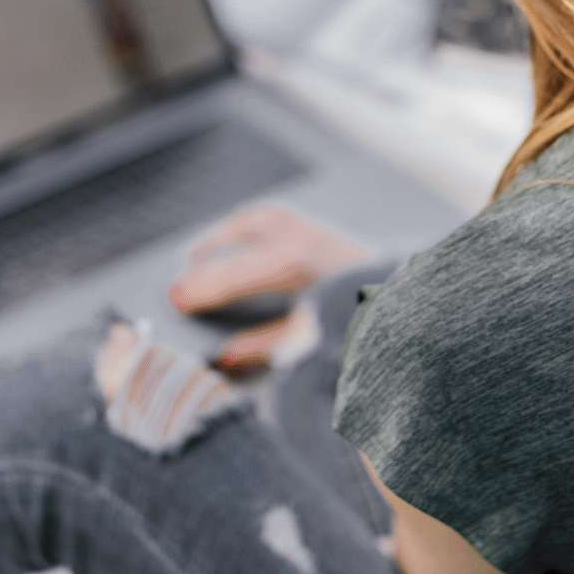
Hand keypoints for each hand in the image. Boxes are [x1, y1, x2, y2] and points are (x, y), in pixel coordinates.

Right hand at [170, 204, 371, 373]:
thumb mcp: (308, 340)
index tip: (175, 301)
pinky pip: (261, 218)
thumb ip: (263, 345)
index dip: (200, 288)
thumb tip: (222, 355)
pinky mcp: (307, 221)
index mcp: (292, 264)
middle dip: (202, 270)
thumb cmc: (353, 322)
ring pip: (244, 224)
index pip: (230, 274)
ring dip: (217, 242)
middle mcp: (294, 236)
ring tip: (193, 264)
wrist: (397, 295)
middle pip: (232, 249)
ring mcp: (301, 223)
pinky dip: (238, 230)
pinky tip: (223, 246)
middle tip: (176, 292)